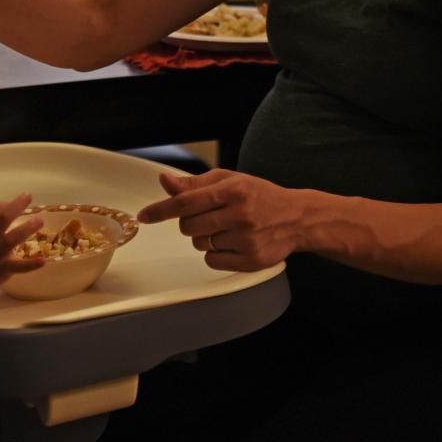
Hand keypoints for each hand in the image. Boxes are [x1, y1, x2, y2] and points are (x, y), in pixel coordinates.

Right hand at [0, 193, 45, 297]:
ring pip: (12, 239)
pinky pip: (17, 267)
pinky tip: (43, 260)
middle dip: (17, 206)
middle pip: (3, 218)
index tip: (11, 205)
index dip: (5, 204)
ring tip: (39, 221)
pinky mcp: (2, 269)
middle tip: (28, 196)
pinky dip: (30, 265)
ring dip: (27, 229)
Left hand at [137, 169, 303, 271]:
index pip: (187, 201)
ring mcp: (246, 240)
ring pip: (200, 244)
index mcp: (233, 190)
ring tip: (226, 228)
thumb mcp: (230, 181)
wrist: (297, 218)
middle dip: (190, 222)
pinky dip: (215, 253)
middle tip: (208, 216)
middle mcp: (240, 215)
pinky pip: (212, 261)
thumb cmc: (259, 196)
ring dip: (205, 237)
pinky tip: (232, 242)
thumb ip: (195, 184)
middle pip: (188, 226)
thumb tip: (165, 182)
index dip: (161, 209)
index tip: (144, 216)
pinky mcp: (250, 261)